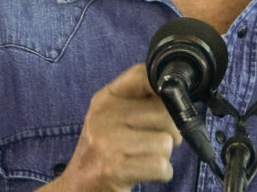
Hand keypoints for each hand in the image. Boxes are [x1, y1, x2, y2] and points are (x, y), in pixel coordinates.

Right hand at [39, 64, 182, 191]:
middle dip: (170, 132)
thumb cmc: (105, 150)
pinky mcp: (114, 169)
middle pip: (164, 113)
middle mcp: (103, 116)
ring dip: (163, 156)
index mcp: (105, 99)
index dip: (164, 87)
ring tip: (143, 158)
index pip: (142, 75)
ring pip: (166, 142)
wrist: (78, 186)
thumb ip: (139, 101)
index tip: (169, 102)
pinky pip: (161, 166)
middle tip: (153, 142)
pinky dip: (161, 173)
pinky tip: (144, 172)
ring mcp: (107, 142)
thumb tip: (178, 92)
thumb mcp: (112, 118)